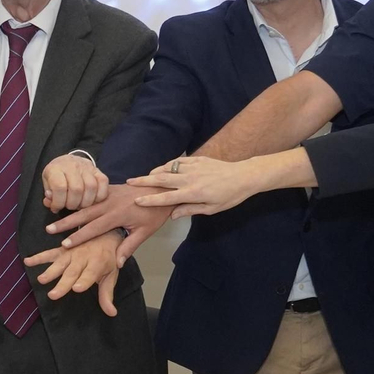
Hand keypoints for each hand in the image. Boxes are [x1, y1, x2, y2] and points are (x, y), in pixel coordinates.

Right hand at [24, 234, 121, 314]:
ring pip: (60, 263)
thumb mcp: (111, 275)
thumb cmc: (108, 259)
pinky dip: (38, 257)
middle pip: (72, 272)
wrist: (105, 233)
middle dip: (62, 283)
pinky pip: (49, 253)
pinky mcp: (62, 250)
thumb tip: (112, 313)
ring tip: (41, 280)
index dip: (84, 281)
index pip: (90, 274)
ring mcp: (71, 253)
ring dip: (50, 271)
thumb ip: (107, 295)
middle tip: (53, 295)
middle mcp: (83, 258)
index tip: (76, 289)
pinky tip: (27, 261)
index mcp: (97, 264)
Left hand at [42, 155, 110, 211]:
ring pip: (91, 187)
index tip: (57, 208)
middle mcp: (72, 165)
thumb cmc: (56, 177)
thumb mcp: (47, 184)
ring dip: (86, 202)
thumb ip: (49, 196)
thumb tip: (51, 203)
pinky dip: (99, 196)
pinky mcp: (98, 170)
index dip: (59, 202)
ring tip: (80, 205)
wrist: (67, 162)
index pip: (60, 187)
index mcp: (56, 168)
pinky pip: (103, 183)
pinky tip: (92, 201)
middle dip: (73, 204)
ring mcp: (86, 167)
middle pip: (77, 189)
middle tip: (70, 206)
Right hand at [45, 182, 169, 264]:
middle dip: (65, 223)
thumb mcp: (144, 232)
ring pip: (84, 204)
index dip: (79, 237)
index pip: (94, 229)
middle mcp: (109, 203)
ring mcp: (108, 194)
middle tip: (49, 229)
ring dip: (68, 210)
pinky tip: (66, 202)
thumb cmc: (154, 213)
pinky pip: (90, 196)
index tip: (65, 245)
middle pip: (83, 214)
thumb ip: (129, 246)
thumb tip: (117, 264)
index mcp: (118, 215)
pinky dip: (77, 200)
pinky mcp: (108, 188)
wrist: (161, 189)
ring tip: (53, 213)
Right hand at [127, 154, 267, 218]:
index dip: (150, 200)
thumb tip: (172, 214)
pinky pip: (178, 161)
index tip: (136, 201)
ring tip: (143, 177)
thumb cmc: (229, 197)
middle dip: (144, 181)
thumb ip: (190, 210)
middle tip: (130, 182)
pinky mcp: (198, 159)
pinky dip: (168, 165)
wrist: (243, 176)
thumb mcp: (211, 209)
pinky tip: (163, 168)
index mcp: (193, 194)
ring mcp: (193, 167)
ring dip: (154, 172)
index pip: (166, 198)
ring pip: (168, 168)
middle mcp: (189, 179)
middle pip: (161, 180)